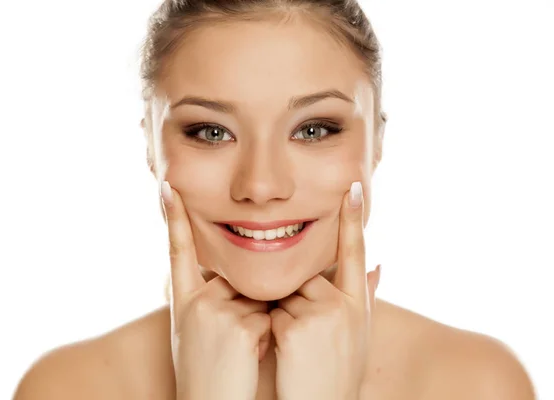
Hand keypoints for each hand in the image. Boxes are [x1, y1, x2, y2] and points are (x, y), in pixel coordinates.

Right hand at [161, 181, 271, 399]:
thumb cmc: (206, 373)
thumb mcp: (197, 332)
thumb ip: (213, 302)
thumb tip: (239, 280)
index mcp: (184, 300)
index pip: (178, 250)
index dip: (173, 218)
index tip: (167, 187)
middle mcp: (196, 300)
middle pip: (239, 279)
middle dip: (248, 305)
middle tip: (232, 342)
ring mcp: (215, 311)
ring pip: (258, 298)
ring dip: (260, 323)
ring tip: (239, 353)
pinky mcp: (238, 325)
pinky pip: (270, 319)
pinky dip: (267, 339)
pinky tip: (248, 358)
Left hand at [270, 182, 379, 399]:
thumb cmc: (337, 373)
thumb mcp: (358, 335)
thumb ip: (366, 295)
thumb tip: (381, 265)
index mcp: (358, 304)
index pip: (355, 252)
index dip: (353, 220)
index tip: (352, 187)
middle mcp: (344, 305)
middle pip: (304, 276)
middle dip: (295, 297)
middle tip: (306, 337)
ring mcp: (320, 315)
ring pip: (284, 293)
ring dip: (281, 314)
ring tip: (298, 350)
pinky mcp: (295, 327)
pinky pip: (269, 312)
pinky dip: (268, 330)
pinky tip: (284, 354)